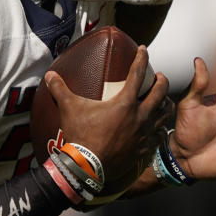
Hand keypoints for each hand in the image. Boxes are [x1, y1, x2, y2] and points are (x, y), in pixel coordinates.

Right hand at [46, 46, 170, 182]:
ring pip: (165, 114)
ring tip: (164, 99)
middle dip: (161, 81)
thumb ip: (60, 89)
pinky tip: (159, 126)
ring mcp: (144, 134)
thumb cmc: (81, 135)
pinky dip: (161, 127)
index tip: (143, 48)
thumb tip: (49, 75)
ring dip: (166, 103)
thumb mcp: (69, 108)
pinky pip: (160, 135)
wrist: (88, 167)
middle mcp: (140, 116)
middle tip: (158, 76)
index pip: (137, 74)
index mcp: (124, 102)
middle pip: (159, 92)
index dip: (141, 58)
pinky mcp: (144, 149)